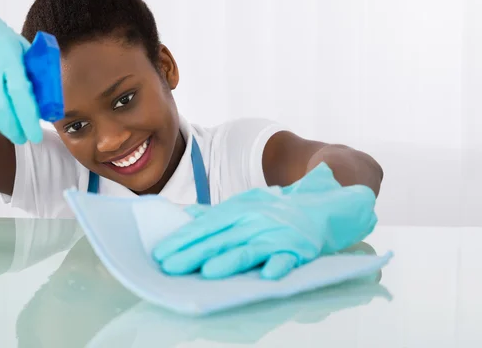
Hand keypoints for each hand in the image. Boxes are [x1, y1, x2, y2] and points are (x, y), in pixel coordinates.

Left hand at [152, 163, 376, 279]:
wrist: (320, 206)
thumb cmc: (274, 210)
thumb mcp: (244, 204)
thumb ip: (216, 213)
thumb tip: (186, 216)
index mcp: (239, 209)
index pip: (205, 225)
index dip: (183, 239)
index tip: (161, 252)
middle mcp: (255, 220)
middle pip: (220, 238)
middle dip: (193, 253)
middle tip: (170, 267)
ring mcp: (276, 234)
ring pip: (249, 249)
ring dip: (229, 261)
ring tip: (208, 272)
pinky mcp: (297, 249)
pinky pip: (287, 259)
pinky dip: (278, 266)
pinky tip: (267, 277)